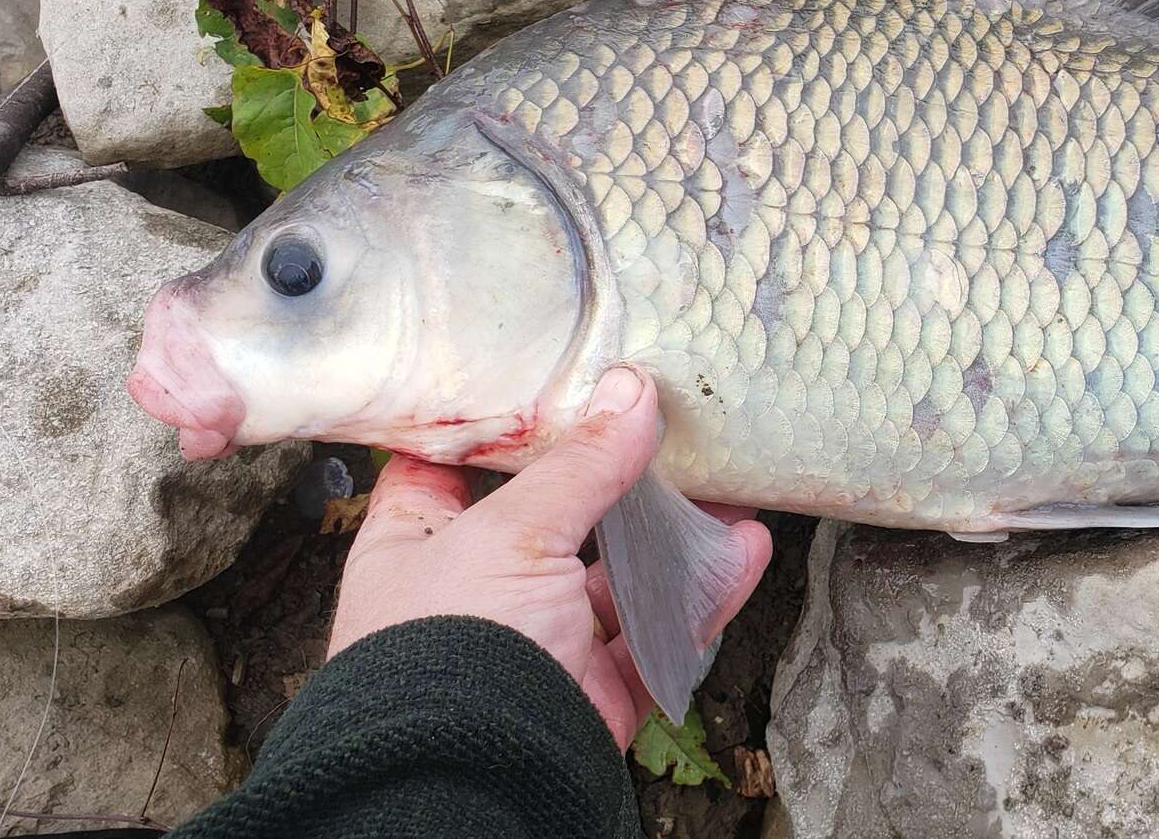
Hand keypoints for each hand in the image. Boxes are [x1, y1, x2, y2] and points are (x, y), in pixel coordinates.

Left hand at [328, 366, 771, 746]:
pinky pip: (658, 635)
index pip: (445, 470)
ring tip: (728, 483)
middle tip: (662, 423)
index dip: (494, 426)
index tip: (545, 376)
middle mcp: (474, 597)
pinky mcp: (593, 693)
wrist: (480, 782)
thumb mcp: (509, 533)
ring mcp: (538, 647)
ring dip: (675, 532)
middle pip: (553, 519)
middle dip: (612, 475)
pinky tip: (743, 550)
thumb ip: (578, 464)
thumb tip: (631, 392)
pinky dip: (703, 593)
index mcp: (415, 550)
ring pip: (617, 577)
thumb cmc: (451, 653)